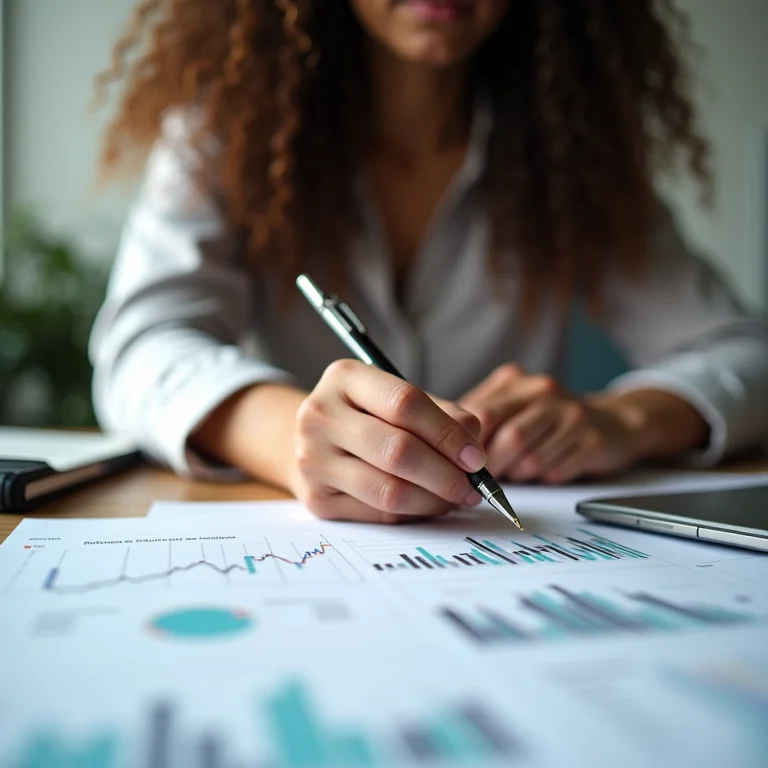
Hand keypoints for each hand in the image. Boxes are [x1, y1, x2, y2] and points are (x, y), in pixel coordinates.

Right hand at [291, 360, 486, 522]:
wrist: (313, 439)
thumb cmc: (368, 415)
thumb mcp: (397, 398)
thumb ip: (441, 414)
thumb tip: (474, 447)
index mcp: (344, 377)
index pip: (405, 403)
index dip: (448, 433)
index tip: (476, 457)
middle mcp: (320, 415)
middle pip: (398, 450)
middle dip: (446, 474)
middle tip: (472, 487)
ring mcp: (313, 459)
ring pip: (389, 490)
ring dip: (434, 500)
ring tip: (454, 498)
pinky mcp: (316, 498)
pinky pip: (378, 513)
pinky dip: (413, 513)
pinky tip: (426, 505)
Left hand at [459, 365, 640, 483]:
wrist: (612, 420)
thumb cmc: (545, 419)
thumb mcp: (508, 407)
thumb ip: (476, 420)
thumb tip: (440, 448)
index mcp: (514, 380)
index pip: (479, 415)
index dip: (468, 447)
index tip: (461, 465)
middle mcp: (544, 390)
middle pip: (507, 438)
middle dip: (494, 466)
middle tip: (488, 478)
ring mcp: (572, 413)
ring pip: (530, 458)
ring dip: (519, 474)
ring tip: (521, 470)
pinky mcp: (593, 439)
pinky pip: (555, 471)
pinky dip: (545, 477)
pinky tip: (549, 467)